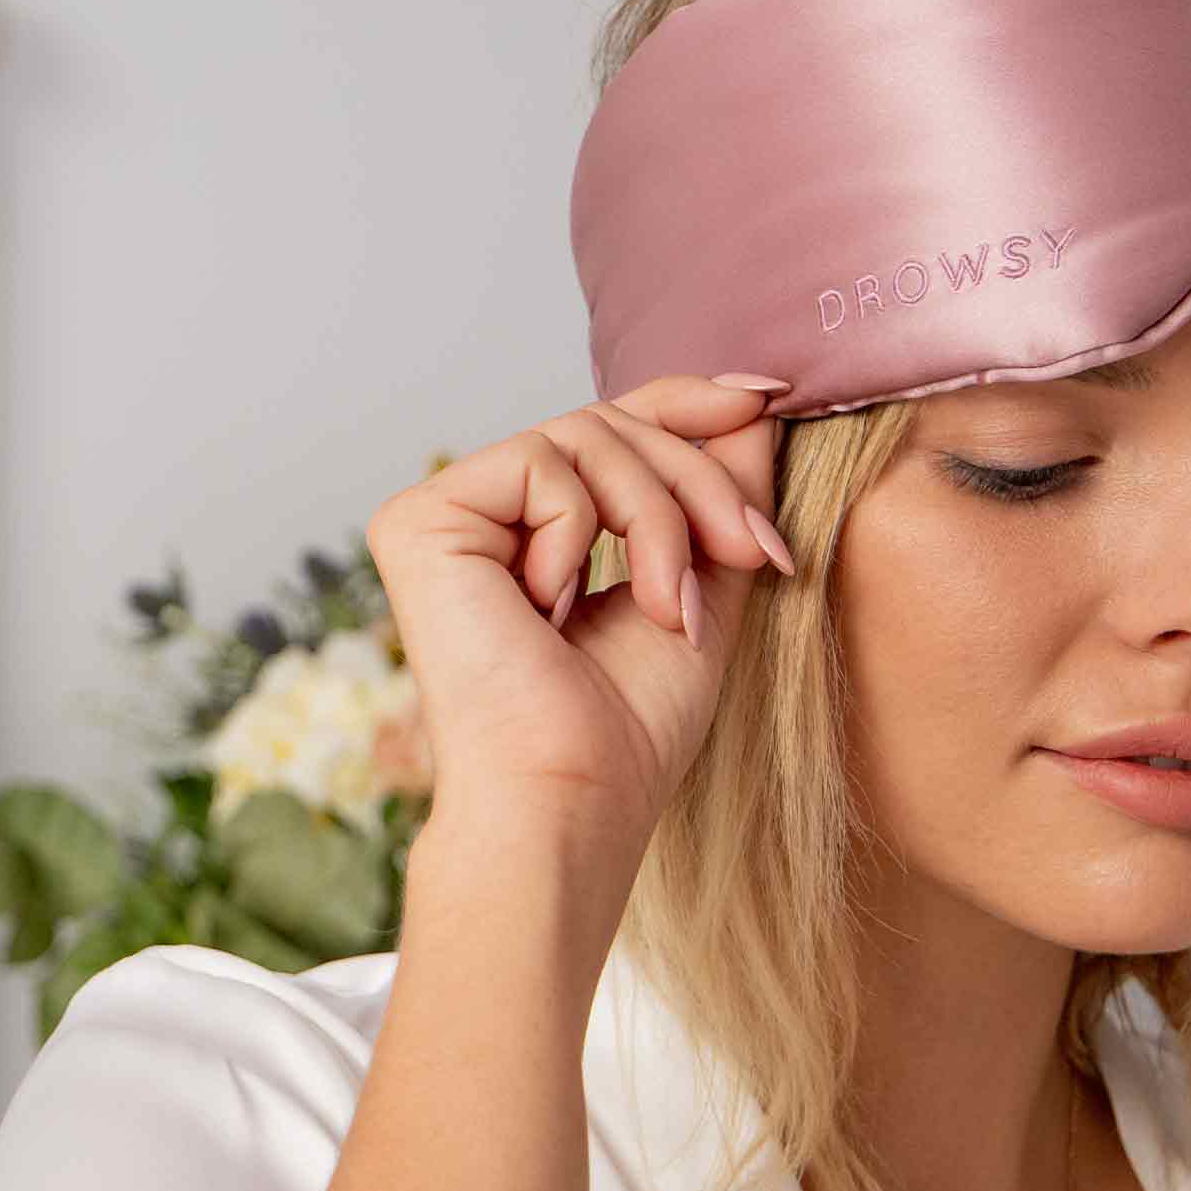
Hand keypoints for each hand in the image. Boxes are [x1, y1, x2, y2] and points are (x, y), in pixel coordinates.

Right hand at [365, 375, 793, 864]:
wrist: (572, 795)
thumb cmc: (630, 727)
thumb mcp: (703, 588)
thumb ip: (720, 499)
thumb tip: (756, 403)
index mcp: (542, 532)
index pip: (617, 430)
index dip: (692, 402)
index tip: (771, 394)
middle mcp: (487, 515)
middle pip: (614, 425)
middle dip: (701, 484)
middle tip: (754, 552)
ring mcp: (447, 515)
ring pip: (588, 437)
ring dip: (661, 520)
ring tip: (671, 609)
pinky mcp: (419, 519)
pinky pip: (542, 466)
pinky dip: (583, 534)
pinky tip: (557, 610)